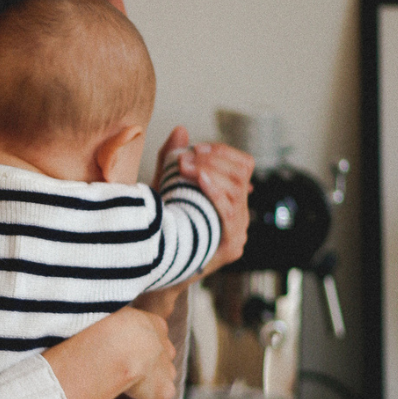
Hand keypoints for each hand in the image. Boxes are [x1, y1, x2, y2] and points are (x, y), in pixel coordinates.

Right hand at [44, 306, 175, 398]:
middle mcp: (165, 347)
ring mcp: (165, 371)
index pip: (150, 340)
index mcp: (155, 324)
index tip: (119, 362)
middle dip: (140, 375)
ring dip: (134, 396)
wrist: (117, 344)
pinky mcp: (161, 393)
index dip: (134, 353)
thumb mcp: (110, 317)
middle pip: (154, 364)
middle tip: (115, 385)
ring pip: (151, 386)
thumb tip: (100, 323)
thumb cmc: (101, 326)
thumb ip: (113, 322)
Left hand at [172, 132, 252, 272]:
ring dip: (213, 174)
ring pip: (238, 194)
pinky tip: (201, 181)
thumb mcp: (165, 189)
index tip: (198, 148)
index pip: (243, 166)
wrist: (154, 268)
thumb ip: (171, 160)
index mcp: (230, 198)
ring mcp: (238, 232)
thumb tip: (180, 130)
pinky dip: (217, 194)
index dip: (224, 153)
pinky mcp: (231, 248)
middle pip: (242, 177)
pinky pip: (230, 216)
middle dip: (214, 162)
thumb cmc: (162, 227)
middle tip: (187, 158)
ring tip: (189, 167)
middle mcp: (239, 214)